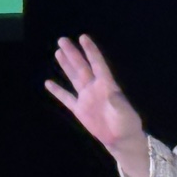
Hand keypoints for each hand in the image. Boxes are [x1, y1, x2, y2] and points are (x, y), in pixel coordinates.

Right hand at [45, 35, 145, 156]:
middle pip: (82, 67)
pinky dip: (57, 91)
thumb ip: (119, 103)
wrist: (121, 139)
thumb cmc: (127, 124)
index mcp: (107, 86)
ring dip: (66, 65)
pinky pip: (66, 98)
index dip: (91, 51)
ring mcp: (86, 98)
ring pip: (74, 78)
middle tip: (62, 40)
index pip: (97, 64)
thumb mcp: (126, 113)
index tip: (83, 37)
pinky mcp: (79, 110)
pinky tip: (49, 83)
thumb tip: (112, 94)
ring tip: (58, 52)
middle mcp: (95, 88)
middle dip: (73, 54)